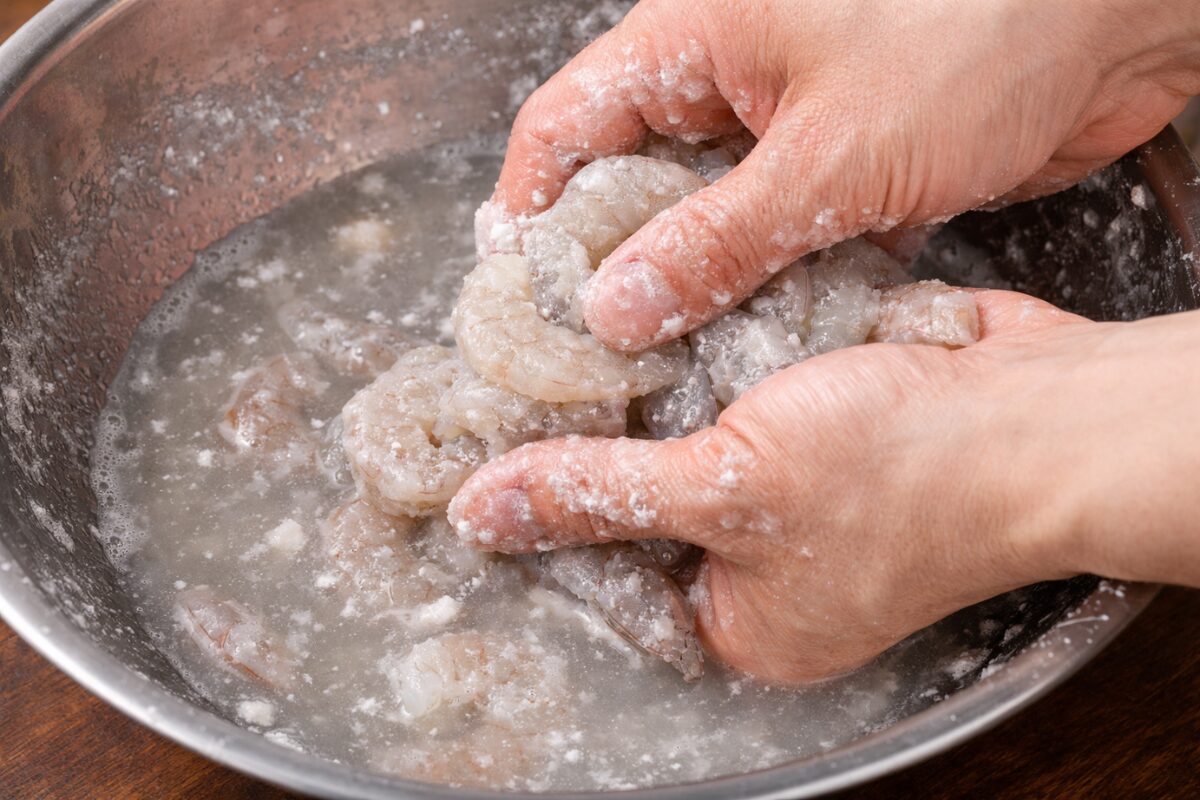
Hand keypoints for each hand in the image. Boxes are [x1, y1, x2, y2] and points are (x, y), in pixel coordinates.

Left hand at [450, 292, 1094, 682]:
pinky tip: (656, 315)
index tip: (487, 455)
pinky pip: (739, 395)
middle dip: (598, 440)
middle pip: (647, 504)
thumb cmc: (901, 479)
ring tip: (570, 336)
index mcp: (743, 622)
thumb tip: (483, 514)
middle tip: (523, 378)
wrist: (1041, 413)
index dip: (547, 517)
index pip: (610, 577)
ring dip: (650, 390)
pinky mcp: (820, 426)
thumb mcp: (729, 492)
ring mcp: (797, 493)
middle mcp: (768, 567)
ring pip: (691, 439)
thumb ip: (602, 497)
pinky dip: (707, 359)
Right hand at [490, 0, 1199, 350]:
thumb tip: (615, 308)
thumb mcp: (827, 155)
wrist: (1115, 32)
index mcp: (694, 42)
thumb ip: (715, 238)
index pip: (565, 127)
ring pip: (703, 220)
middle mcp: (727, 83)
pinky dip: (765, 286)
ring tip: (665, 369)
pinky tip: (756, 344)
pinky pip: (774, 237)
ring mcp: (785, 127)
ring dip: (692, 288)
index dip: (528, 213)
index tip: (513, 298)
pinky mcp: (841, 168)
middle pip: (628, 183)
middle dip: (608, 267)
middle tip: (589, 357)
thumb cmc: (977, 36)